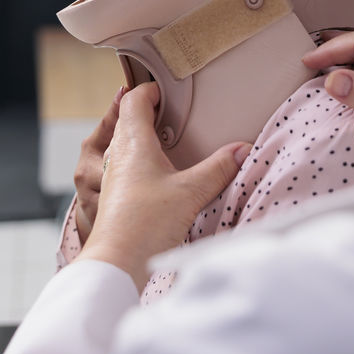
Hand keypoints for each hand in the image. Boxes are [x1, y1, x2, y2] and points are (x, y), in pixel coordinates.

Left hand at [78, 83, 250, 290]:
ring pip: (124, 143)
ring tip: (167, 140)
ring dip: (143, 136)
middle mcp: (117, 154)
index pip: (134, 100)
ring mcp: (112, 175)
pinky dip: (140, 160)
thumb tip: (241, 149)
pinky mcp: (115, 196)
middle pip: (127, 118)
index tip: (168, 90)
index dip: (149, 89)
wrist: (116, 263)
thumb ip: (218, 168)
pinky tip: (159, 176)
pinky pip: (125, 165)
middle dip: (147, 111)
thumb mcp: (190, 192)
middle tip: (171, 111)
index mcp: (132, 141)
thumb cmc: (144, 224)